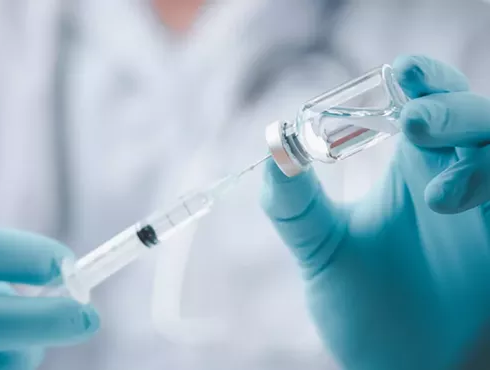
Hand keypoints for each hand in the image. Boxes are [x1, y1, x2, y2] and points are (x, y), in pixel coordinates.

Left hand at [261, 55, 489, 369]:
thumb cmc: (369, 311)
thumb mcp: (322, 253)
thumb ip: (296, 206)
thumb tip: (273, 149)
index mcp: (413, 167)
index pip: (425, 100)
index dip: (420, 79)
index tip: (397, 75)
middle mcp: (456, 178)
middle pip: (473, 114)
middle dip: (451, 109)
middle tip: (413, 124)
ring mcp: (488, 208)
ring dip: (478, 156)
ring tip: (435, 196)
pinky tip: (453, 202)